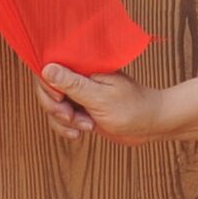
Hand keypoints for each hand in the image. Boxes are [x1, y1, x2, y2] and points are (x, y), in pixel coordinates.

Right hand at [33, 61, 175, 142]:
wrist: (150, 125)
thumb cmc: (132, 108)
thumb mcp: (100, 97)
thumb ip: (73, 84)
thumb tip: (46, 68)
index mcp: (83, 66)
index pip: (50, 67)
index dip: (48, 86)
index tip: (60, 100)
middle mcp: (78, 77)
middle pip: (47, 89)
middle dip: (55, 108)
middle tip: (72, 117)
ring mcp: (78, 94)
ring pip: (52, 107)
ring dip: (64, 121)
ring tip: (87, 125)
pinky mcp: (80, 109)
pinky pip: (61, 118)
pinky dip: (67, 128)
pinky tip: (82, 132)